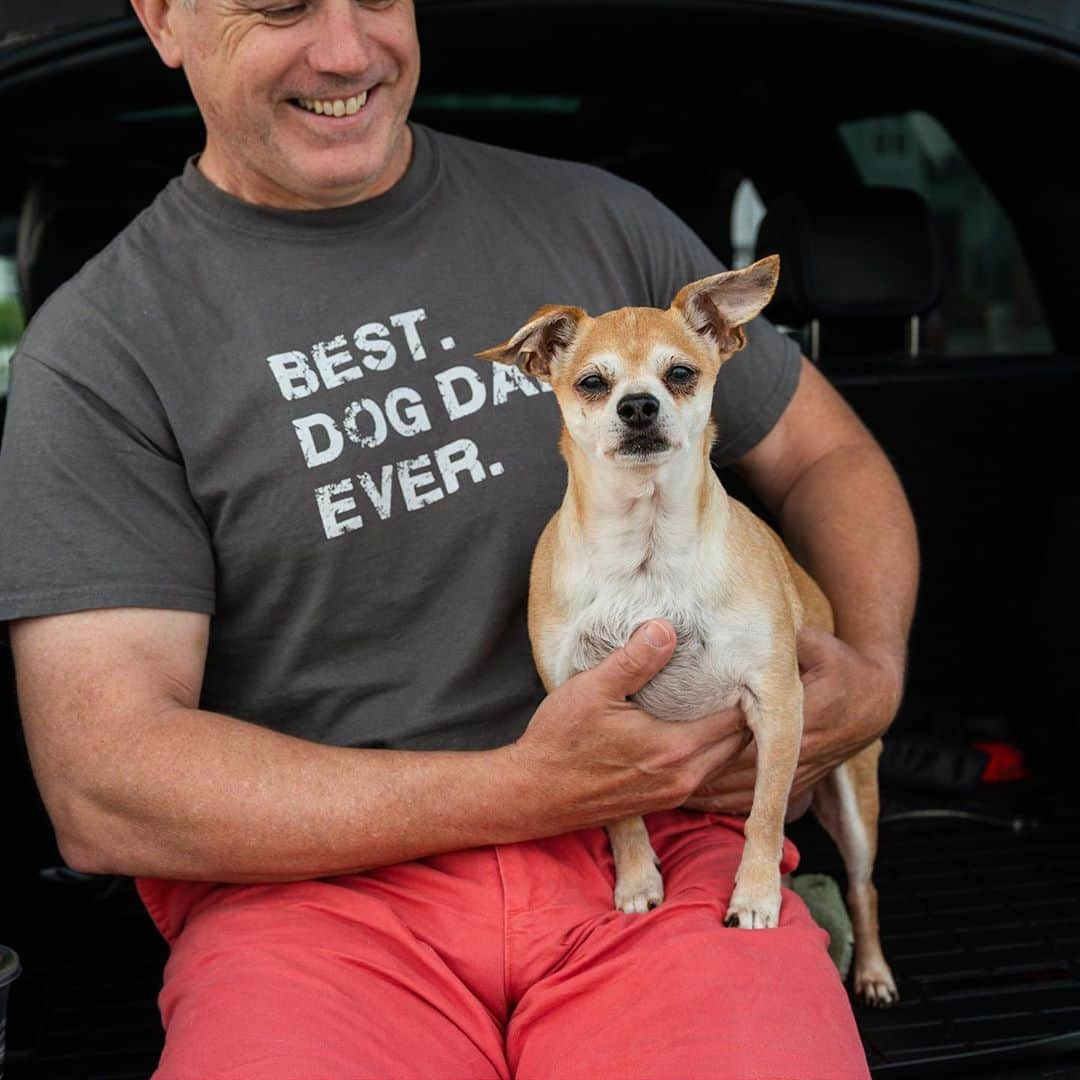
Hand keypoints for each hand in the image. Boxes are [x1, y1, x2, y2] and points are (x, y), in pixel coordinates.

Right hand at [504, 619, 751, 834]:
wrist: (533, 795)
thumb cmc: (560, 742)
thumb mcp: (593, 689)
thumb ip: (634, 659)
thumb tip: (666, 628)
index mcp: (675, 747)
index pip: (737, 718)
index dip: (742, 689)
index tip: (738, 664)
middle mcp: (684, 776)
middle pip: (739, 741)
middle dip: (741, 710)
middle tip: (735, 677)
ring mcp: (674, 793)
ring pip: (725, 759)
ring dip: (727, 732)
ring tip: (718, 699)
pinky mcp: (662, 801)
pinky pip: (705, 772)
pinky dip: (709, 750)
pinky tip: (693, 727)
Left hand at [682, 628, 902, 816]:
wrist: (876, 702)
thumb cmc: (841, 666)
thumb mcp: (817, 645)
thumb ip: (785, 639)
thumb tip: (744, 622)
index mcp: (802, 715)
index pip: (746, 736)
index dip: (707, 742)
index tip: (670, 743)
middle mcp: (800, 751)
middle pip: (739, 771)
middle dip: (698, 774)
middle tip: (655, 774)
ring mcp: (801, 772)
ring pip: (747, 794)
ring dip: (709, 795)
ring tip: (665, 793)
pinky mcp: (802, 786)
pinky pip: (759, 802)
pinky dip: (728, 805)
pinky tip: (698, 802)